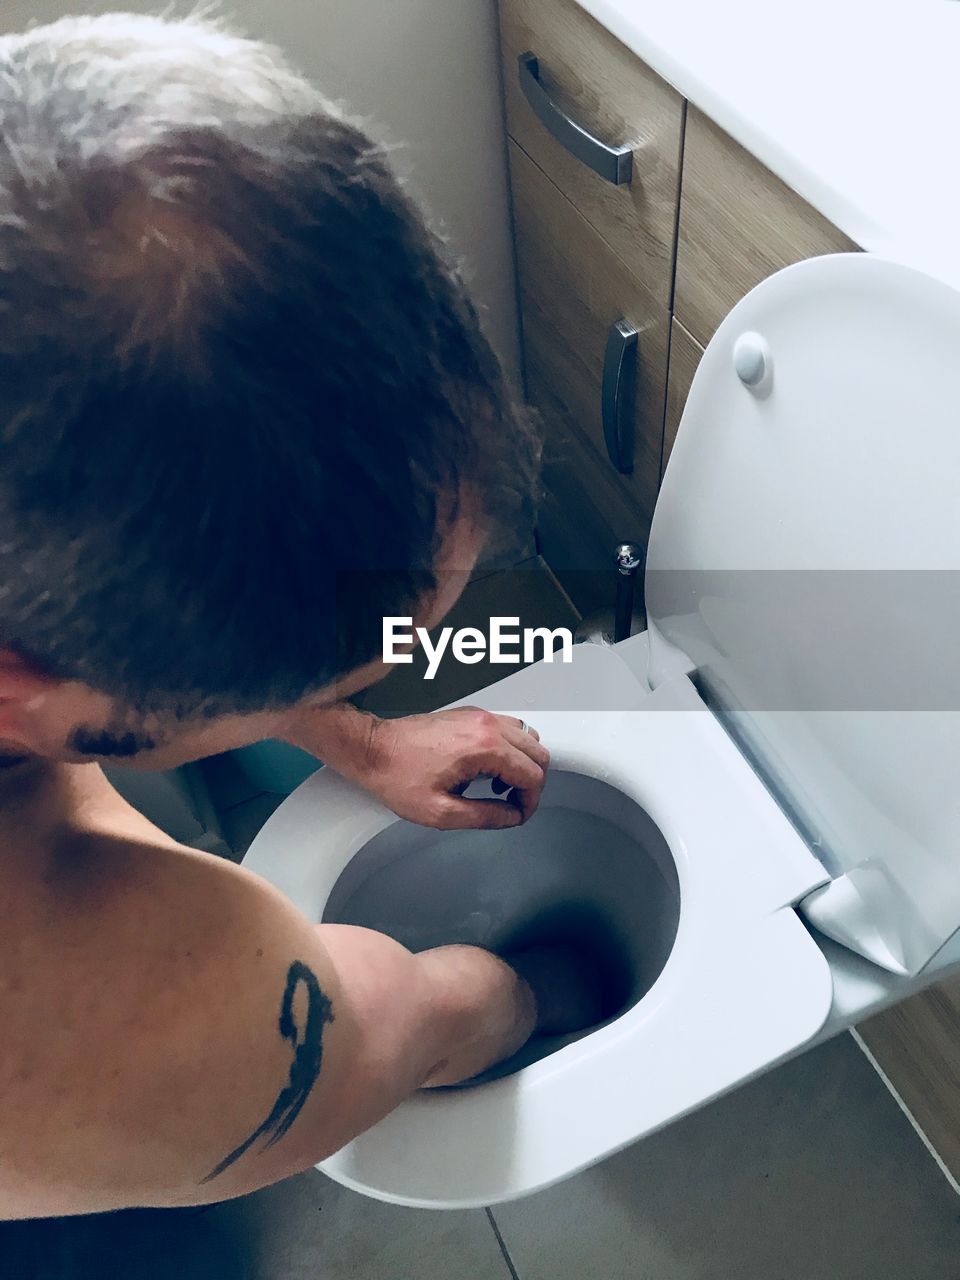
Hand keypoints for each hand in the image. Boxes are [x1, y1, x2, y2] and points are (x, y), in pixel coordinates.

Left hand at [361, 707, 549, 829]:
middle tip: (513, 804)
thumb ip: (484, 816)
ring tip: (501, 786)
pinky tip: (489, 768)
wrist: (374, 749)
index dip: (531, 801)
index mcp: (484, 747)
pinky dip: (510, 749)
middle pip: (537, 752)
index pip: (532, 774)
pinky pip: (508, 727)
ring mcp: (479, 716)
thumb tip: (511, 816)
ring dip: (522, 763)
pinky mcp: (471, 714)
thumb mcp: (441, 811)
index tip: (518, 814)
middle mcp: (486, 725)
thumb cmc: (397, 774)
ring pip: (527, 736)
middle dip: (531, 783)